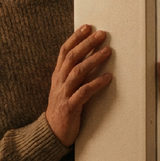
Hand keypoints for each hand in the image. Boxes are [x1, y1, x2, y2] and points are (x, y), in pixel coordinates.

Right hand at [47, 24, 113, 145]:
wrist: (51, 133)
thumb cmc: (62, 109)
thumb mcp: (63, 88)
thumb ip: (72, 73)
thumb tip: (88, 57)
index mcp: (57, 75)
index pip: (65, 51)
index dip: (75, 38)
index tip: (87, 27)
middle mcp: (59, 82)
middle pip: (72, 57)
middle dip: (87, 44)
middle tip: (101, 34)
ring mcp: (64, 94)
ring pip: (78, 72)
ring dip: (93, 60)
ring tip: (107, 51)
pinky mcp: (70, 107)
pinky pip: (84, 92)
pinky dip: (96, 83)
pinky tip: (108, 77)